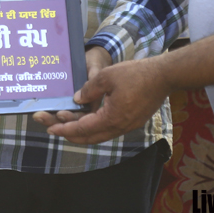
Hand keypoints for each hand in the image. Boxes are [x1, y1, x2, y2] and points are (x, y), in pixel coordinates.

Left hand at [43, 57, 171, 144]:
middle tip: (54, 130)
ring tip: (68, 127)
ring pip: (100, 135)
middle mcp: (119, 127)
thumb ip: (89, 90)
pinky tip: (89, 121)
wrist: (163, 76)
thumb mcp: (106, 76)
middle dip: (70, 135)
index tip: (50, 129)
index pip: (83, 128)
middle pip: (90, 138)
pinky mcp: (132, 121)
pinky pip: (109, 130)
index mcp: (111, 118)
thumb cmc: (136, 74)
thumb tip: (77, 100)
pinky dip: (95, 128)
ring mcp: (127, 126)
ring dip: (83, 133)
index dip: (65, 129)